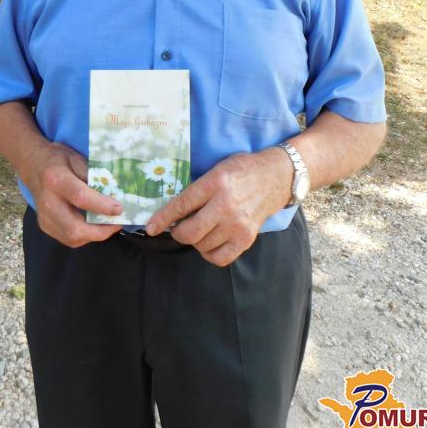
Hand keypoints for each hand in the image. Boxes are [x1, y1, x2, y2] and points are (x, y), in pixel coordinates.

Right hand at [25, 141, 123, 247]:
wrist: (32, 165)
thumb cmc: (58, 159)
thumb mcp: (76, 158)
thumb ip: (93, 176)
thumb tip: (113, 194)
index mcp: (56, 179)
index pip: (80, 197)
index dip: (101, 206)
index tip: (119, 208)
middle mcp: (47, 202)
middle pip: (75, 228)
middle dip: (100, 231)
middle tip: (117, 222)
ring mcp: (44, 217)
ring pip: (73, 238)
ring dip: (95, 235)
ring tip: (109, 224)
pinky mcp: (45, 226)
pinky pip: (69, 239)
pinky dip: (85, 236)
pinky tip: (94, 225)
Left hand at [145, 148, 291, 265]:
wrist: (276, 177)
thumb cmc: (242, 170)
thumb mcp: (216, 169)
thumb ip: (197, 188)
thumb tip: (172, 210)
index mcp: (215, 183)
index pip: (181, 205)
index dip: (162, 219)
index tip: (151, 227)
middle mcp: (225, 205)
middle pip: (190, 231)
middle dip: (178, 233)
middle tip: (178, 228)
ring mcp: (237, 224)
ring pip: (202, 245)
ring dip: (195, 241)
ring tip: (199, 230)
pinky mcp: (247, 238)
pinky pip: (220, 258)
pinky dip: (209, 254)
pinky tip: (209, 243)